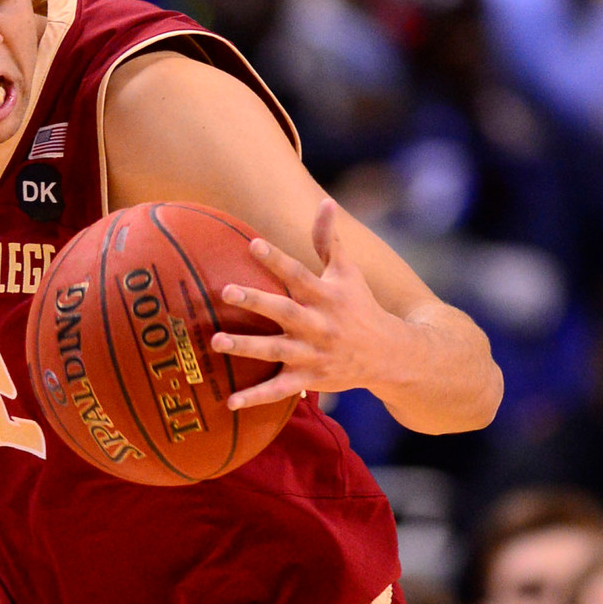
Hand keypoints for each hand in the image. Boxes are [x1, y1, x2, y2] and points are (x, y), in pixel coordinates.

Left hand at [211, 198, 407, 412]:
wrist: (386, 354)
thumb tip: (324, 201)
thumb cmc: (360, 306)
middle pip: (283, 311)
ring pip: (275, 350)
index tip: (252, 244)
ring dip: (246, 347)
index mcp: (325, 295)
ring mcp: (311, 353)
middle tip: (225, 291)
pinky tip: (229, 402)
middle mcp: (318, 324)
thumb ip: (329, 240)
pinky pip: (278, 390)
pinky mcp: (307, 378)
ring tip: (216, 340)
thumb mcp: (347, 272)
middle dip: (255, 301)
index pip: (297, 273)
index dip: (276, 259)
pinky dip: (254, 397)